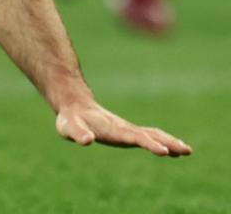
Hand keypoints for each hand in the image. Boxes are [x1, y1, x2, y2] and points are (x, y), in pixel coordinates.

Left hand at [56, 101, 191, 156]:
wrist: (74, 105)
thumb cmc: (71, 119)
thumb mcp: (70, 128)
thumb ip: (78, 134)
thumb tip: (87, 140)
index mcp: (114, 129)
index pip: (135, 137)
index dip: (149, 144)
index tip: (164, 151)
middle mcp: (124, 129)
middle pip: (151, 135)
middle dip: (168, 143)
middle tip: (187, 151)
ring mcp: (127, 129)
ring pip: (152, 135)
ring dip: (169, 142)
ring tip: (187, 151)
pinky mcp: (125, 132)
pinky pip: (147, 136)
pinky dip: (161, 142)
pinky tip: (170, 150)